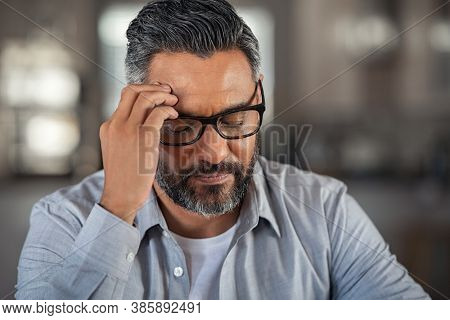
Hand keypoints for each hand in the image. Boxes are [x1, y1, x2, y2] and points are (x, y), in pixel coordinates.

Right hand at [99, 84, 177, 223]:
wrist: (121, 196)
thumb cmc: (125, 177)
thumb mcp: (120, 151)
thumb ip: (127, 135)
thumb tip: (147, 122)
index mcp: (108, 126)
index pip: (125, 97)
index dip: (144, 90)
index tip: (158, 93)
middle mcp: (115, 124)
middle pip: (133, 90)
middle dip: (153, 87)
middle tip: (168, 93)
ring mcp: (127, 130)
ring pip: (145, 98)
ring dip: (163, 96)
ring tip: (174, 102)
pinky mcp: (142, 138)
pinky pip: (157, 113)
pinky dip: (168, 109)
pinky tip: (174, 115)